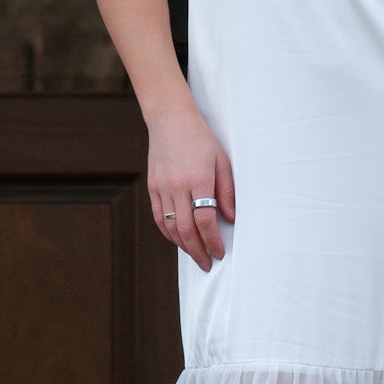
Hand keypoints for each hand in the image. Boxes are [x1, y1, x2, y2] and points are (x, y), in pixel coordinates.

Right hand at [147, 100, 235, 269]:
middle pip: (186, 229)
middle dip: (198, 251)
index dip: (213, 241)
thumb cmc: (201, 139)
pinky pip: (159, 217)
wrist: (170, 120)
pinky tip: (178, 240)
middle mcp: (178, 186)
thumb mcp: (222, 161)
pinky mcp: (152, 187)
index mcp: (199, 179)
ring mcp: (162, 187)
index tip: (219, 252)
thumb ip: (227, 191)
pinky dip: (168, 233)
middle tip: (206, 264)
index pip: (205, 220)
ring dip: (183, 245)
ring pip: (170, 227)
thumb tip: (230, 218)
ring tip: (194, 254)